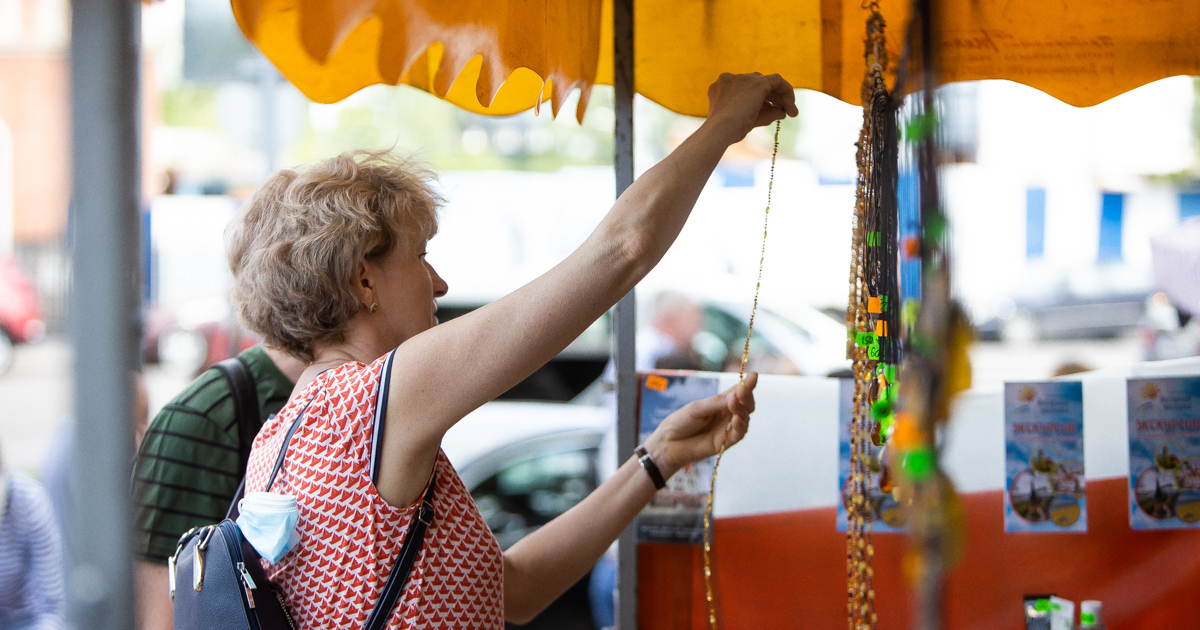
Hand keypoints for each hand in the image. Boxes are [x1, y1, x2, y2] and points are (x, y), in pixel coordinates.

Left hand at [643, 373, 757, 478]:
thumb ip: (716, 403)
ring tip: (735, 403)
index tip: (754, 375)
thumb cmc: (681, 421)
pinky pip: (738, 435)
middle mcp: (727, 415)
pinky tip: (737, 419)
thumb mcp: (697, 408)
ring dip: (742, 410)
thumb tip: (736, 396)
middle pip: (746, 405)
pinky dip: (740, 427)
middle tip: (742, 390)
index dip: (747, 384)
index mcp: (721, 402)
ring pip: (745, 419)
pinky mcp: (725, 443)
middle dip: (747, 396)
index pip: (738, 392)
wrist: (669, 442)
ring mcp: (727, 428)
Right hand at [704, 73, 797, 145]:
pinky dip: (787, 91)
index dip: (759, 98)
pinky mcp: (757, 83)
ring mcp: (743, 78)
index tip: (770, 110)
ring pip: (767, 82)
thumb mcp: (746, 121)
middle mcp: (731, 78)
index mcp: (722, 86)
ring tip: (791, 111)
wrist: (719, 131)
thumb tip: (782, 113)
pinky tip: (791, 106)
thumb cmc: (727, 131)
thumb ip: (764, 114)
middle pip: (756, 84)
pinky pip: (777, 81)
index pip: (745, 88)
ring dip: (780, 96)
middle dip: (771, 97)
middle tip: (784, 111)